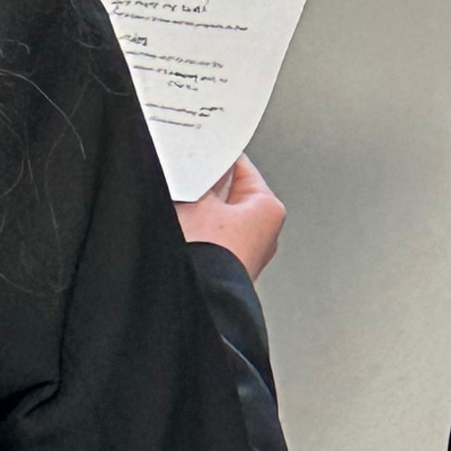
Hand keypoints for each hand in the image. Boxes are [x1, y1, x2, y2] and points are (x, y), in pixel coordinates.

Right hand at [175, 155, 283, 275]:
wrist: (201, 301)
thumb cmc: (210, 257)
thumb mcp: (199, 200)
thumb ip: (201, 175)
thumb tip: (198, 162)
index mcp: (269, 209)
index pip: (242, 167)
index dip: (217, 157)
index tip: (201, 150)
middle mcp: (264, 232)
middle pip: (230, 193)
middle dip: (206, 187)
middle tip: (186, 180)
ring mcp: (246, 253)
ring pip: (217, 218)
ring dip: (198, 211)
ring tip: (181, 207)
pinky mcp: (229, 267)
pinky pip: (211, 238)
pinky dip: (197, 232)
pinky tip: (181, 229)